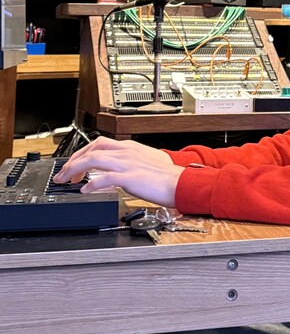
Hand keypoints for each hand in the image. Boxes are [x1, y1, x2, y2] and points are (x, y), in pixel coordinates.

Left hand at [53, 137, 183, 206]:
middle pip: (92, 149)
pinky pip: (104, 178)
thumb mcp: (148, 161)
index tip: (74, 164)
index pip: (99, 144)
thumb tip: (121, 170)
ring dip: (75, 169)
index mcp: (130, 147)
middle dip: (73, 160)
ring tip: (66, 180)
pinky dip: (91, 183)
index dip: (82, 153)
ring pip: (93, 159)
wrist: (181, 182)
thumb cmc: (168, 175)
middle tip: (64, 173)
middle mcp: (126, 152)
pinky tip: (85, 190)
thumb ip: (133, 162)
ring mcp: (127, 163)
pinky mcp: (130, 177)